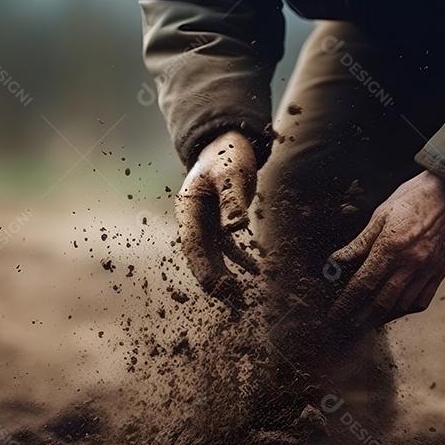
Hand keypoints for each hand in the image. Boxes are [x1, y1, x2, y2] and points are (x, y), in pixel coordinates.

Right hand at [176, 130, 259, 297]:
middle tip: (232, 301)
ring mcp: (207, 225)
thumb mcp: (230, 173)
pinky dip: (240, 261)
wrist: (227, 142)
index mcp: (188, 210)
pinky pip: (229, 249)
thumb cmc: (226, 154)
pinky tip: (256, 273)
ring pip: (215, 258)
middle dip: (215, 281)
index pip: (192, 245)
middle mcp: (194, 221)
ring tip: (241, 301)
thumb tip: (237, 228)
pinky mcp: (221, 225)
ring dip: (226, 278)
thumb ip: (232, 198)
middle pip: (202, 257)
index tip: (214, 288)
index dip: (202, 268)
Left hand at [328, 171, 444, 331]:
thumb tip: (335, 263)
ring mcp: (427, 271)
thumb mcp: (380, 216)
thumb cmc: (412, 199)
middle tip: (343, 330)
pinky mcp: (439, 273)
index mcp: (391, 248)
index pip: (362, 285)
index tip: (333, 317)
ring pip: (400, 306)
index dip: (345, 304)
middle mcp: (410, 264)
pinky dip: (403, 311)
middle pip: (379, 303)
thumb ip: (358, 244)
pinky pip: (420, 302)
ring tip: (362, 325)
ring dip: (379, 319)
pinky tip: (391, 312)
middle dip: (358, 320)